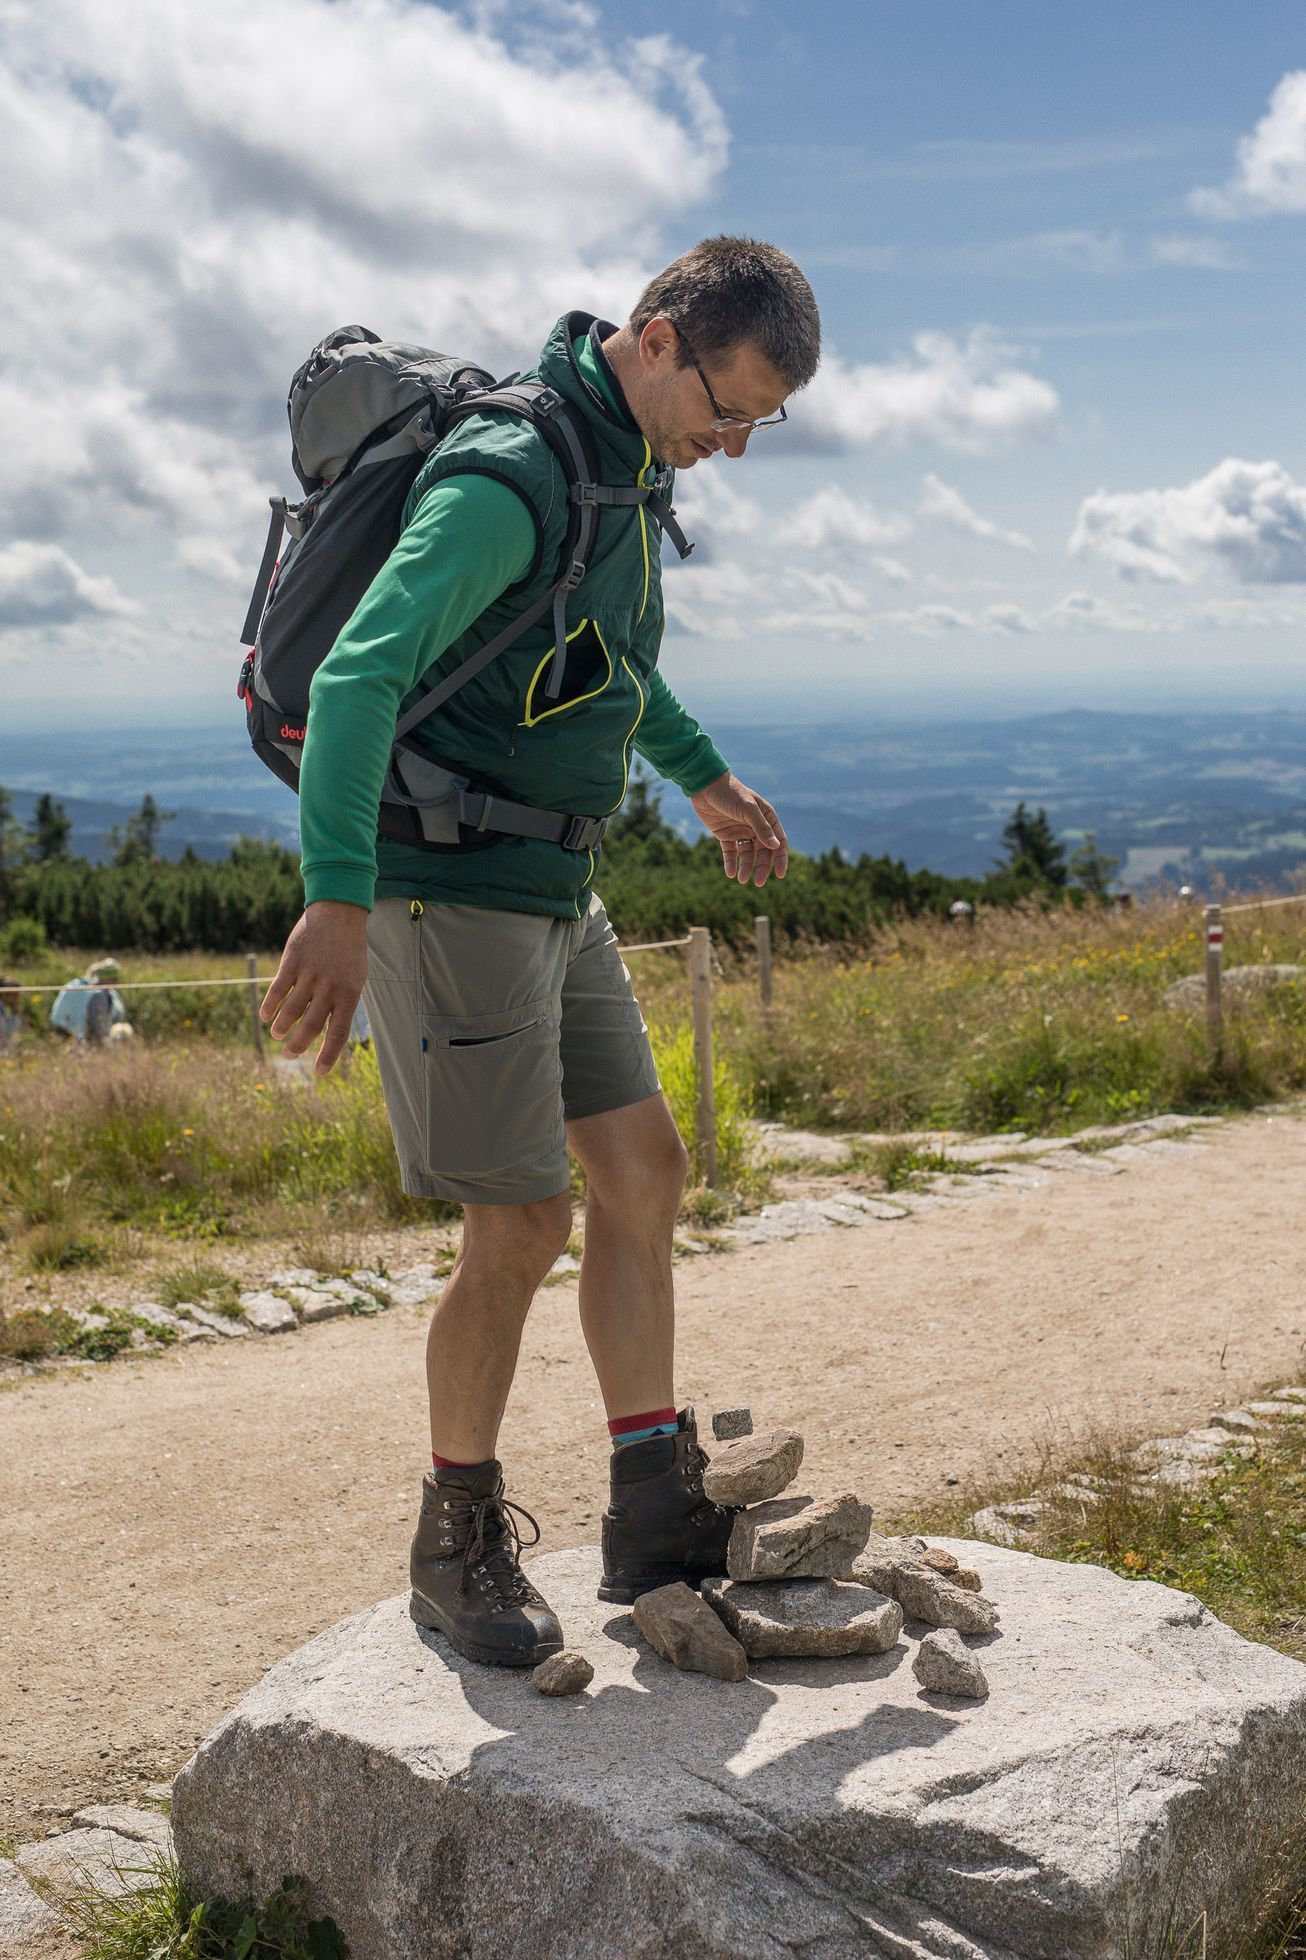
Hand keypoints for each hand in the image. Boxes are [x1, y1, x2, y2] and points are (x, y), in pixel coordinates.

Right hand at [260, 901, 369, 1075]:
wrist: (338, 913)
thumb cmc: (348, 950)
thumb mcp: (355, 977)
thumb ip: (342, 1002)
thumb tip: (326, 1031)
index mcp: (349, 993)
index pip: (338, 1033)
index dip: (328, 1055)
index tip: (319, 1073)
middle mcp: (330, 987)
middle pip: (311, 1026)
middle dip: (298, 1045)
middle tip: (289, 1054)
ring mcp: (310, 975)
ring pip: (291, 1011)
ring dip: (282, 1027)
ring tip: (278, 1035)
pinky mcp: (292, 962)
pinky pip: (277, 990)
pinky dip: (270, 1006)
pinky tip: (266, 1017)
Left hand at [689, 772, 788, 886]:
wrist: (705, 785)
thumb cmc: (730, 793)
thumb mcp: (748, 809)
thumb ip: (761, 827)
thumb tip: (776, 846)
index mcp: (767, 817)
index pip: (778, 841)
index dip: (780, 859)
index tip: (780, 875)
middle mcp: (755, 826)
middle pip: (763, 852)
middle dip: (761, 867)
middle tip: (757, 883)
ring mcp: (740, 831)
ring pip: (747, 854)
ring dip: (746, 867)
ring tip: (741, 879)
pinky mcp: (725, 835)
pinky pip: (731, 852)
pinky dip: (731, 863)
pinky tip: (730, 873)